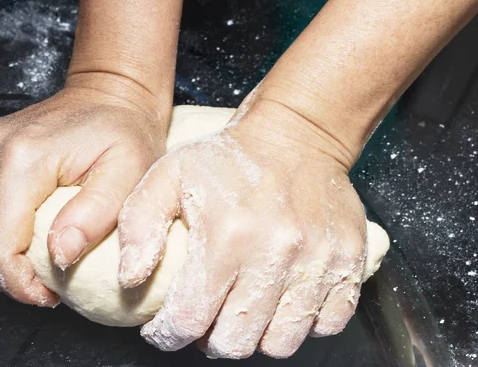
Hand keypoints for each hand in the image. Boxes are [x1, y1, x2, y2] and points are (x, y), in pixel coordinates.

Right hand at [0, 73, 168, 305]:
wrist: (109, 95)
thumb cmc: (124, 134)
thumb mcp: (130, 173)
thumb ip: (95, 216)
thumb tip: (59, 256)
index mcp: (25, 158)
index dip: (16, 284)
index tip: (48, 294)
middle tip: (33, 287)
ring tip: (18, 268)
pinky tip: (6, 242)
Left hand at [117, 94, 366, 358]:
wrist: (296, 134)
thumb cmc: (227, 159)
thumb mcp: (167, 175)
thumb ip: (139, 227)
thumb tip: (129, 280)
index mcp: (227, 236)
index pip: (190, 320)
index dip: (167, 335)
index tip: (162, 330)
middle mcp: (276, 254)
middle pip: (236, 342)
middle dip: (210, 341)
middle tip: (203, 319)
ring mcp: (318, 261)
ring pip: (281, 343)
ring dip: (255, 337)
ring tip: (241, 311)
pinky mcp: (348, 261)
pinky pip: (327, 323)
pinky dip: (301, 324)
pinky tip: (280, 302)